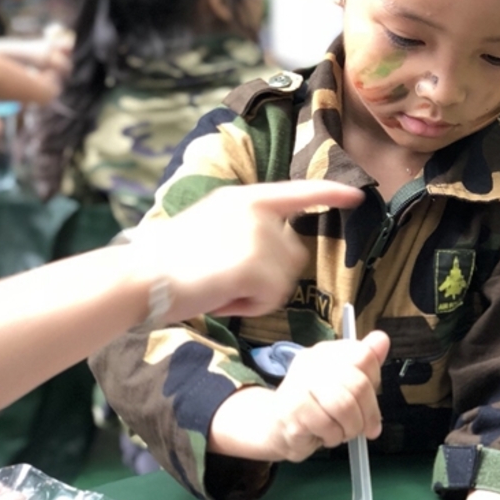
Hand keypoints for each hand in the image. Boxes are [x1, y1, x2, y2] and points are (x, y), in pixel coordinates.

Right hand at [131, 180, 363, 322]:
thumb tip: (271, 249)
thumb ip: (243, 227)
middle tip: (226, 278)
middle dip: (268, 275)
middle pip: (293, 255)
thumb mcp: (209, 224)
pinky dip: (249, 306)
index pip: (297, 193)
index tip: (358, 195)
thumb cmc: (166, 260)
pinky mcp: (256, 266)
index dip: (329, 195)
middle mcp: (257, 213)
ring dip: (257, 293)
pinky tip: (222, 296)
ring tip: (220, 285)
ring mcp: (259, 238)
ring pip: (284, 281)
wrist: (141, 275)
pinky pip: (271, 298)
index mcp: (244, 198)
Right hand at [208, 331, 390, 461]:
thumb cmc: (317, 408)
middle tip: (365, 428)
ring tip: (342, 433)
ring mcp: (299, 383)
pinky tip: (325, 436)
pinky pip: (327, 425)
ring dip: (351, 428)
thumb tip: (382, 339)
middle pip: (358, 383)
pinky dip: (333, 437)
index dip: (374, 382)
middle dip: (368, 414)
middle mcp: (312, 361)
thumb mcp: (346, 386)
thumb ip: (365, 364)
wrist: (277, 429)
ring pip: (344, 406)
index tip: (370, 401)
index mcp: (327, 352)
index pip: (364, 355)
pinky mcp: (292, 408)